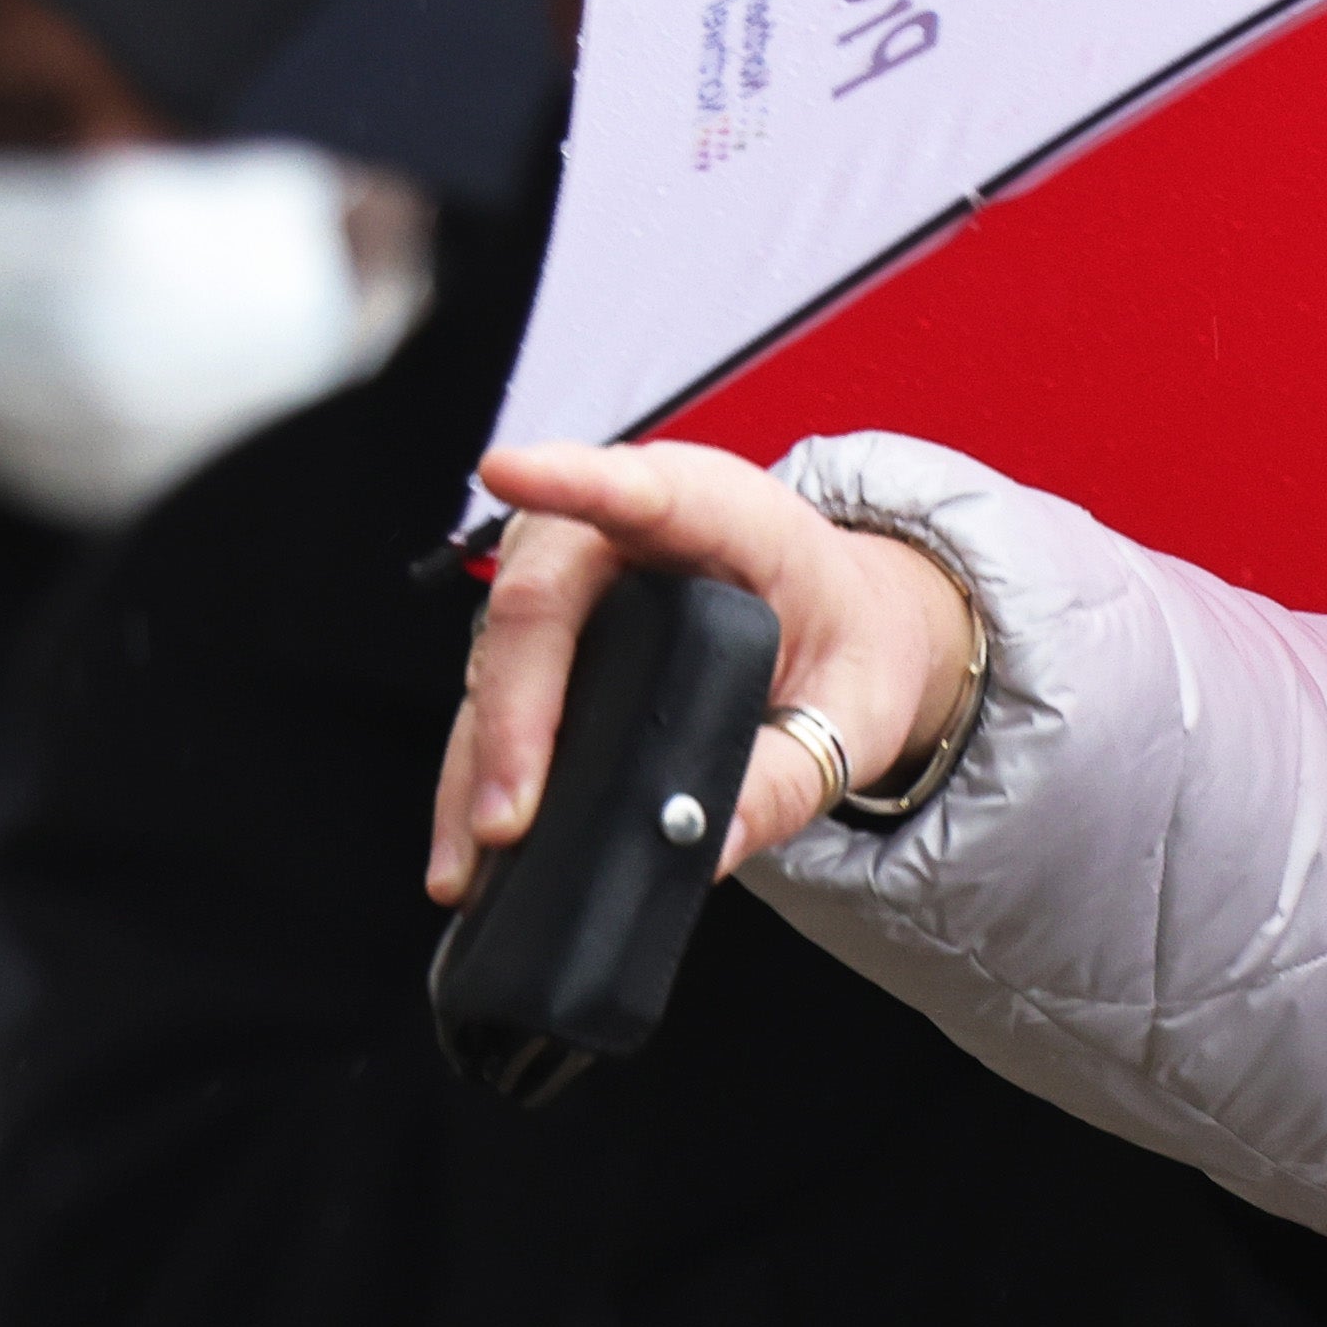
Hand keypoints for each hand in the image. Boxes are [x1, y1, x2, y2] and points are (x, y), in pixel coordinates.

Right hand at [430, 436, 980, 908]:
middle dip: (514, 713)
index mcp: (729, 514)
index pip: (643, 489)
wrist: (839, 624)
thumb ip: (794, 769)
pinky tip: (468, 839)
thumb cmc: (847, 638)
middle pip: (540, 597)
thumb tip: (707, 839)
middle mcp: (626, 531)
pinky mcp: (543, 633)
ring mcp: (571, 578)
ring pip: (496, 656)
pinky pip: (493, 697)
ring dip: (479, 758)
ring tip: (474, 855)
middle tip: (513, 816)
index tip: (508, 472)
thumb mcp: (858, 708)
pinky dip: (475, 771)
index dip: (570, 478)